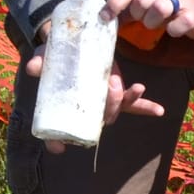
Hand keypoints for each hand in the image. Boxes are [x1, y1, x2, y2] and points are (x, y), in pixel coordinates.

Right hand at [20, 19, 166, 153]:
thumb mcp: (46, 57)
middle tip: (112, 88)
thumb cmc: (54, 58)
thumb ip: (41, 61)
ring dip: (128, 101)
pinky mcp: (116, 92)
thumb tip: (34, 66)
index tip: (58, 147)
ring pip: (116, 110)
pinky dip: (145, 107)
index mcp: (66, 107)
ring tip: (136, 88)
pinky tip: (159, 112)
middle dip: (108, 108)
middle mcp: (87, 110)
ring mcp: (103, 102)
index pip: (57, 134)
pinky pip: (132, 104)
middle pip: (98, 119)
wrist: (70, 46)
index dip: (56, 143)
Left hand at [103, 0, 193, 40]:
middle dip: (138, 14)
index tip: (104, 17)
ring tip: (159, 21)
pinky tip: (175, 26)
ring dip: (153, 22)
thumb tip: (106, 16)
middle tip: (144, 17)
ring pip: (158, 9)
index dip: (115, 4)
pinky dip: (171, 30)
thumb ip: (130, 1)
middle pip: (141, 0)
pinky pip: (174, 27)